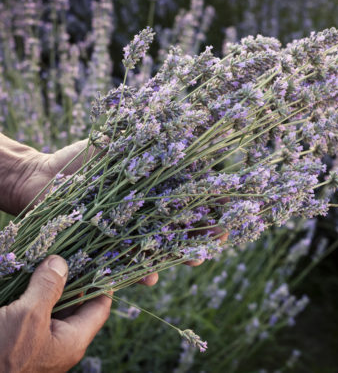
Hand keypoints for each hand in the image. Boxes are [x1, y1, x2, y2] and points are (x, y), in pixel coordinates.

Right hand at [0, 255, 110, 372]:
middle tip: (74, 253)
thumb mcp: (28, 316)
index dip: (103, 284)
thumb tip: (60, 263)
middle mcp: (62, 341)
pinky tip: (33, 277)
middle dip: (76, 279)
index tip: (103, 262)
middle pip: (78, 304)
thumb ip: (48, 287)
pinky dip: (38, 295)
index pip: (100, 307)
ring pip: (56, 306)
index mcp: (74, 339)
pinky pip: (38, 313)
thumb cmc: (2, 356)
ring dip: (54, 285)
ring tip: (53, 259)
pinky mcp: (23, 339)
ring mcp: (43, 341)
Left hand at [5, 137, 228, 284]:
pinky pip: (128, 263)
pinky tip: (149, 278)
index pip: (187, 196)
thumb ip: (142, 140)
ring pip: (159, 246)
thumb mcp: (114, 144)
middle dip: (201, 233)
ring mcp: (128, 230)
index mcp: (151, 187)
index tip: (228, 206)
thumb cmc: (81, 158)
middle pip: (179, 224)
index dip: (209, 202)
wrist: (42, 178)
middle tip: (220, 239)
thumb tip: (183, 126)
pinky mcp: (109, 247)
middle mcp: (144, 211)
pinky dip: (139, 271)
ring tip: (194, 259)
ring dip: (178, 255)